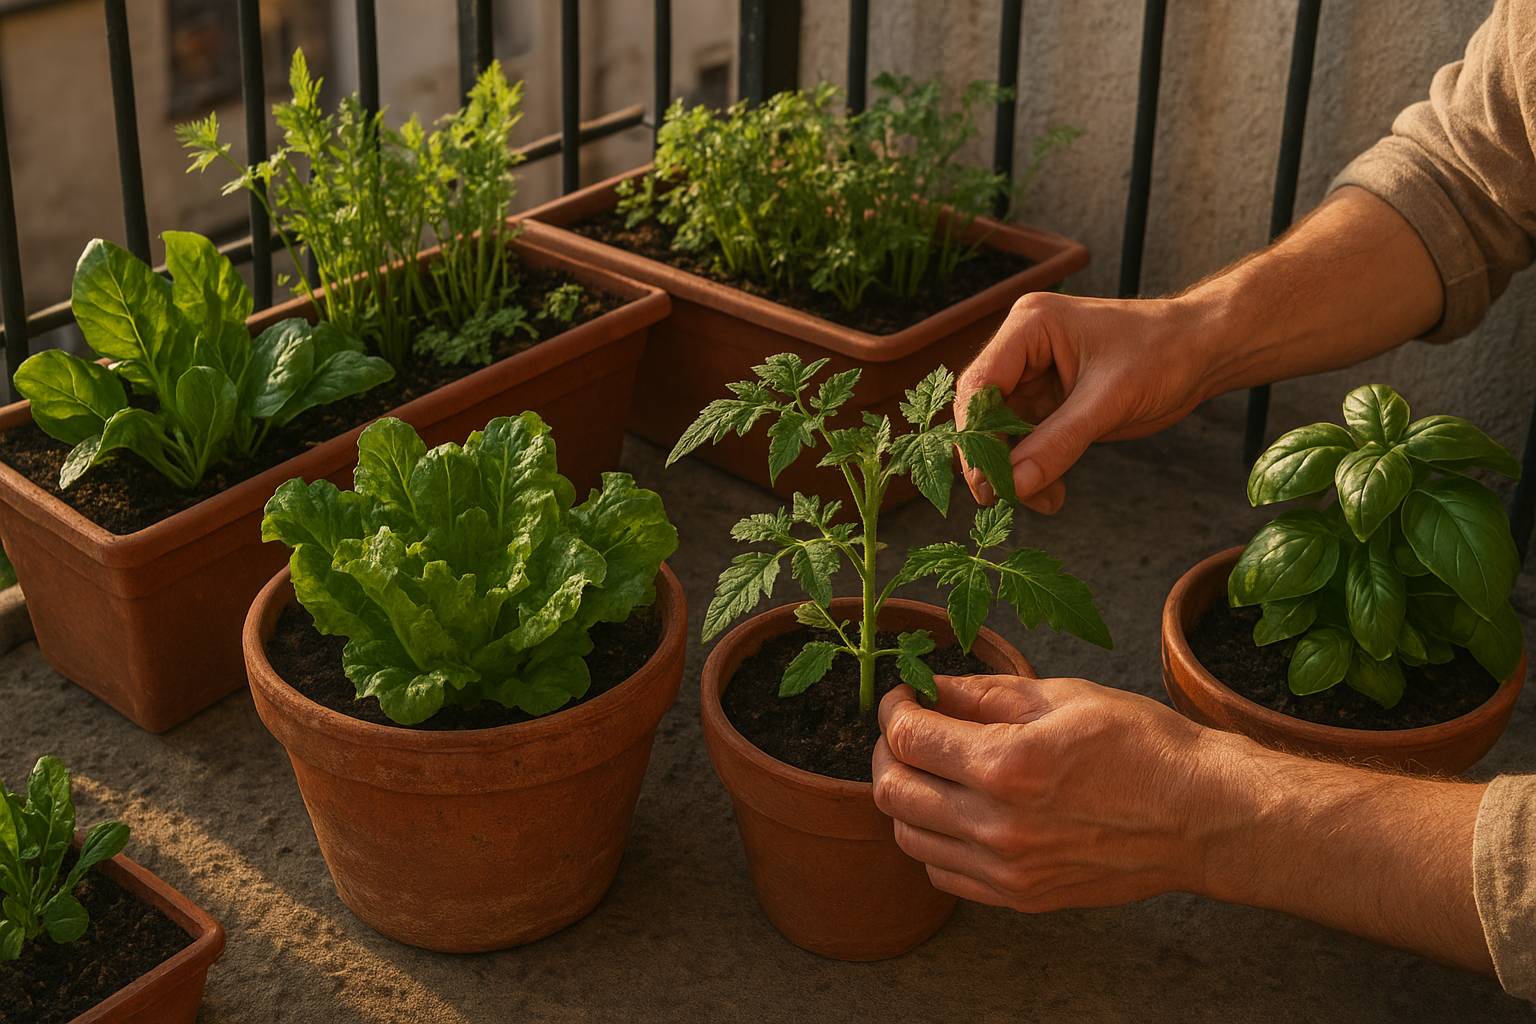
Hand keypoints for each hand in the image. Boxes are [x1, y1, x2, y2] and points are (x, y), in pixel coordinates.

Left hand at [871, 674, 1240, 911]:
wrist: (1201, 816)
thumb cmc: (1142, 746)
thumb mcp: (1062, 696)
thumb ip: (984, 694)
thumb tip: (930, 689)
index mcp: (1005, 765)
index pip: (909, 737)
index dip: (895, 709)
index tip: (905, 698)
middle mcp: (996, 825)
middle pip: (893, 790)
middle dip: (890, 751)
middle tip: (910, 731)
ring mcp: (1006, 869)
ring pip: (908, 835)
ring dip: (906, 796)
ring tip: (932, 770)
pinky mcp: (1019, 897)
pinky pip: (942, 872)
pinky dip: (932, 839)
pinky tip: (956, 812)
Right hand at [953, 291, 1214, 512]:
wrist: (1203, 352)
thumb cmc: (1163, 353)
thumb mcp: (1109, 400)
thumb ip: (1059, 443)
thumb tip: (1013, 485)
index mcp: (1029, 326)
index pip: (980, 384)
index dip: (976, 435)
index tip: (986, 480)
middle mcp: (1022, 349)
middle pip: (984, 412)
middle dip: (995, 458)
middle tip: (1006, 499)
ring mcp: (1034, 376)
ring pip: (1003, 433)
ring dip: (1017, 471)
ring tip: (1043, 502)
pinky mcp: (1050, 402)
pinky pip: (1028, 442)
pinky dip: (1035, 470)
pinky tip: (1052, 495)